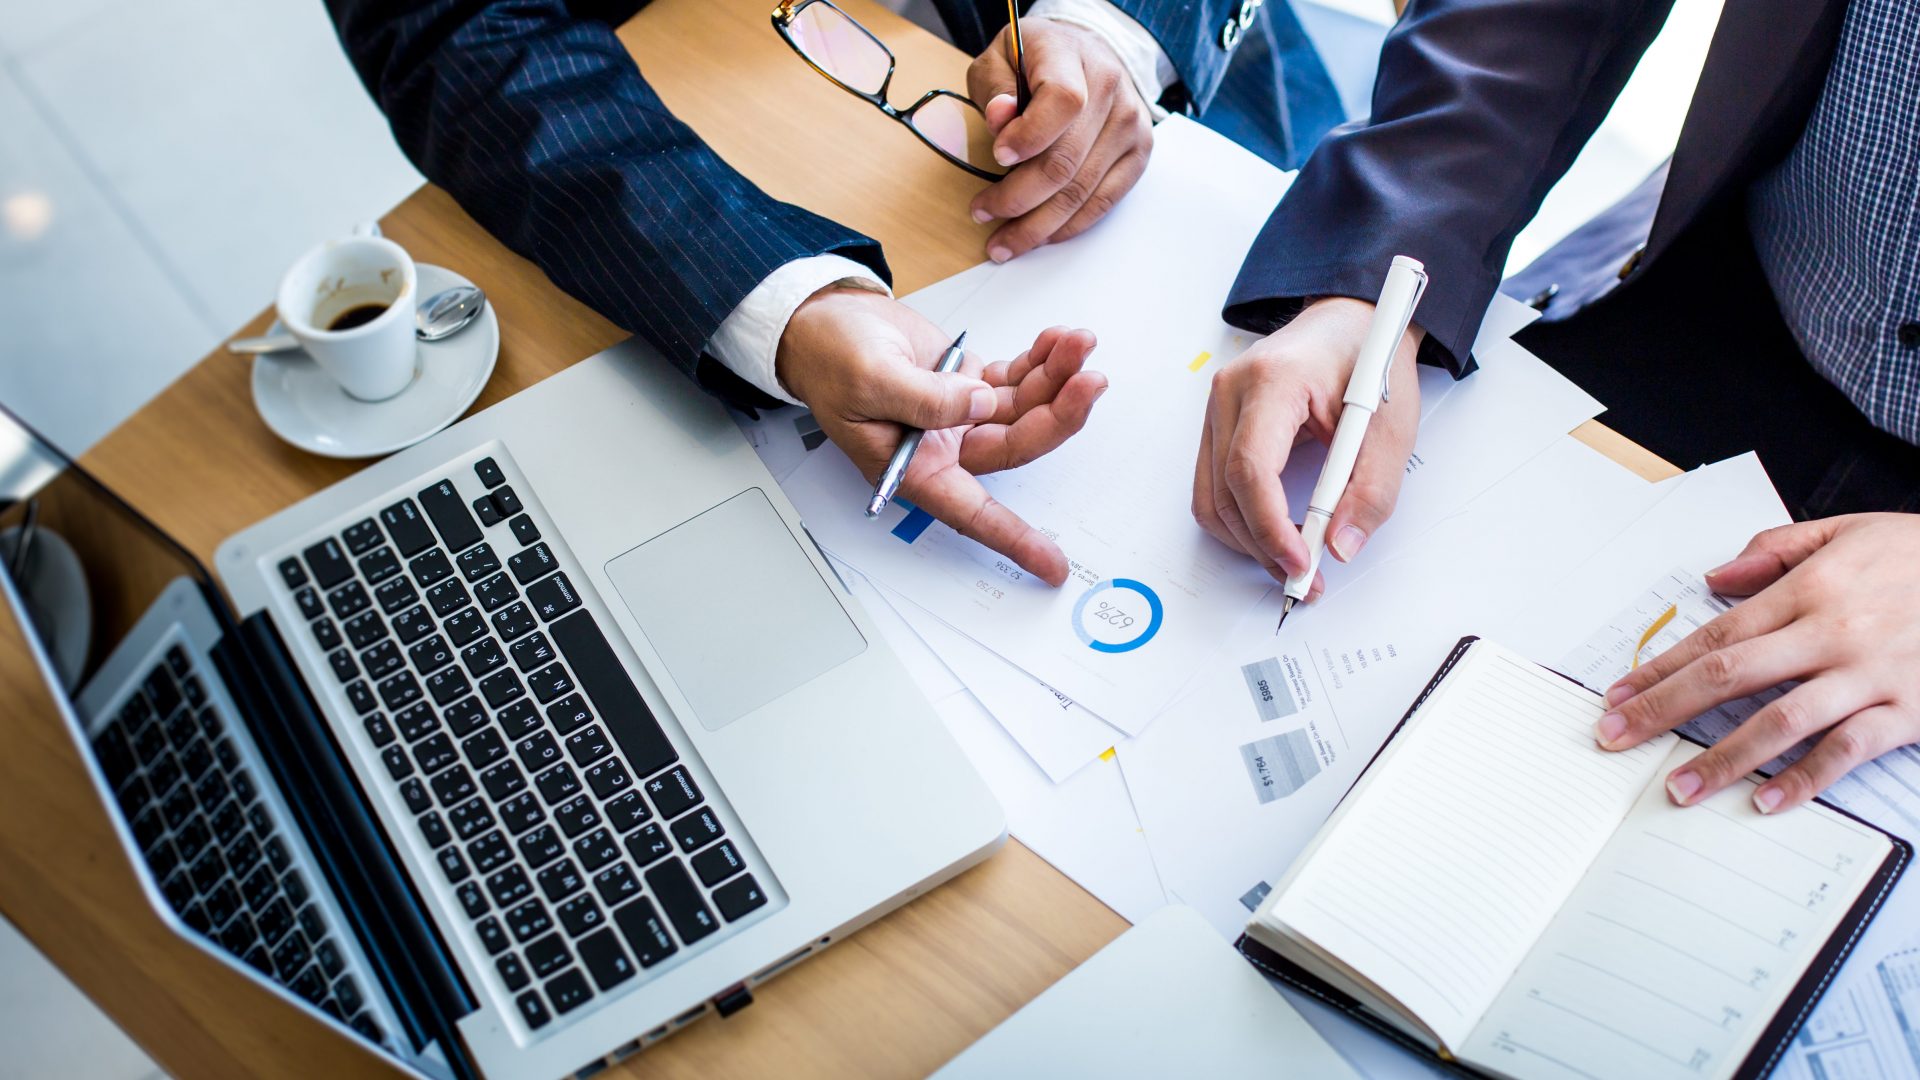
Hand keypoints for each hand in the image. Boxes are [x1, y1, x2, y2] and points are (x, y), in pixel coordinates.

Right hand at [777, 287, 1107, 585]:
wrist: (826, 323)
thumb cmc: (832, 360)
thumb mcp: (869, 380)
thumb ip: (926, 398)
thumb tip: (981, 402)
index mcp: (917, 468)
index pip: (973, 513)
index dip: (1013, 539)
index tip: (1051, 566)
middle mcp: (946, 449)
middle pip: (1018, 445)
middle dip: (1059, 414)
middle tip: (1088, 381)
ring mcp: (962, 416)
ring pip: (1027, 409)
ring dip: (1058, 378)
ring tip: (1076, 343)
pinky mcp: (970, 385)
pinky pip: (1019, 381)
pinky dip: (1042, 362)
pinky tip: (1057, 342)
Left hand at [965, 18, 1152, 261]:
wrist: (1086, 53)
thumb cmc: (1036, 58)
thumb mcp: (1001, 57)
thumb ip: (994, 86)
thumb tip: (1000, 118)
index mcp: (1072, 57)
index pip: (1062, 102)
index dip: (1029, 136)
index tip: (998, 156)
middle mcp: (1110, 89)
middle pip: (1066, 160)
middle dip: (1017, 198)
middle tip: (981, 213)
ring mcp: (1129, 124)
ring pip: (1082, 191)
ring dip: (1037, 225)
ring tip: (1002, 242)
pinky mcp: (1138, 153)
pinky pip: (1103, 201)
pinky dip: (1068, 226)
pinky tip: (1040, 236)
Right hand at [1191, 298, 1421, 594]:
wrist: (1349, 321)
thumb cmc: (1368, 358)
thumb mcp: (1390, 425)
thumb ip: (1370, 489)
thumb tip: (1340, 546)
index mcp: (1273, 380)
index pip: (1251, 467)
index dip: (1271, 526)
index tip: (1303, 562)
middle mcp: (1230, 391)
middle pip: (1225, 492)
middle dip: (1262, 546)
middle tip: (1306, 579)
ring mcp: (1216, 408)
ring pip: (1211, 498)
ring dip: (1248, 541)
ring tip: (1294, 562)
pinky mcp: (1217, 426)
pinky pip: (1214, 488)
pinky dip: (1241, 521)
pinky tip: (1276, 535)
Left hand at [1598, 514, 1919, 812]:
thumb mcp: (1850, 531)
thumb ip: (1776, 550)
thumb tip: (1715, 579)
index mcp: (1809, 590)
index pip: (1715, 634)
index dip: (1660, 668)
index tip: (1618, 695)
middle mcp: (1831, 632)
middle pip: (1728, 675)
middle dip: (1664, 709)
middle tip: (1616, 738)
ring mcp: (1871, 674)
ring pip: (1780, 720)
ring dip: (1724, 758)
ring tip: (1680, 787)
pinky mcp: (1910, 709)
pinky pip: (1848, 749)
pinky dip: (1808, 778)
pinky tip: (1770, 801)